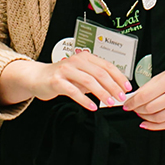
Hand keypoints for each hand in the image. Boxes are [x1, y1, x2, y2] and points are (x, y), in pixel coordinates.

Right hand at [5, 53, 130, 112]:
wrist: (38, 77)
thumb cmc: (61, 77)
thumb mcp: (81, 75)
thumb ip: (95, 80)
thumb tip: (115, 88)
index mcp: (85, 57)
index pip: (107, 65)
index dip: (119, 77)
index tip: (127, 87)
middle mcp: (77, 61)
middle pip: (100, 73)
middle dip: (113, 86)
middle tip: (120, 97)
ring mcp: (66, 70)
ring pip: (89, 81)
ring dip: (102, 93)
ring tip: (110, 103)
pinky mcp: (57, 81)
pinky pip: (74, 91)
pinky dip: (85, 100)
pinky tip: (93, 107)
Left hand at [122, 64, 164, 130]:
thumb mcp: (163, 75)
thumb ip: (148, 86)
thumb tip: (133, 98)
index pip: (145, 95)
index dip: (132, 102)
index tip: (127, 104)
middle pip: (150, 108)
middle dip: (137, 110)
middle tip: (133, 108)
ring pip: (157, 118)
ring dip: (145, 118)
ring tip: (141, 113)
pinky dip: (154, 126)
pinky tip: (147, 123)